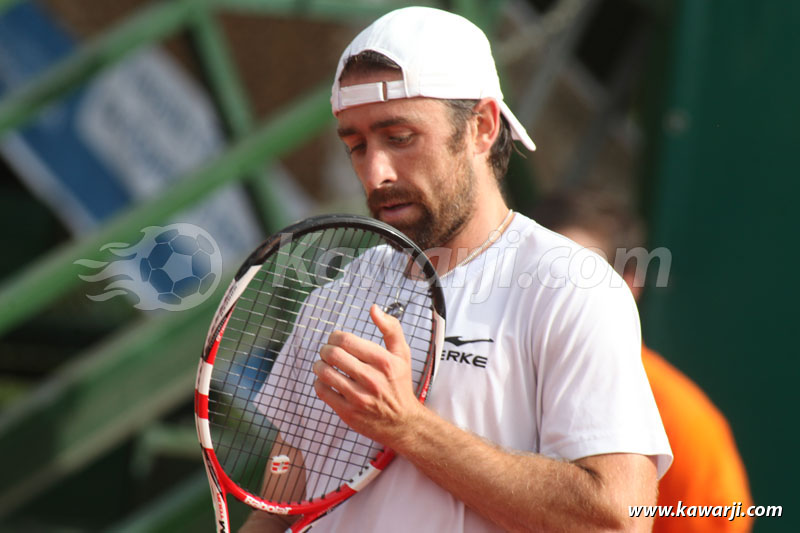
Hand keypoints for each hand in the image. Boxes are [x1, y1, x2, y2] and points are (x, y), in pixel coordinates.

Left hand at [312, 304, 422, 445]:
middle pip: (332, 354)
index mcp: (384, 361)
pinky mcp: (348, 412)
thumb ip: (391, 328)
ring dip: (319, 365)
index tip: (335, 339)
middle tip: (328, 352)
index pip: (346, 340)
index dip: (334, 336)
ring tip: (323, 364)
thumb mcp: (402, 354)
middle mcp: (372, 379)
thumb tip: (374, 308)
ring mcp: (359, 397)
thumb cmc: (400, 384)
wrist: (402, 422)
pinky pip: (322, 391)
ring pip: (324, 372)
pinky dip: (319, 382)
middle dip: (325, 349)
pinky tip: (326, 381)